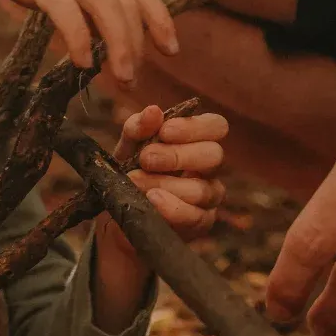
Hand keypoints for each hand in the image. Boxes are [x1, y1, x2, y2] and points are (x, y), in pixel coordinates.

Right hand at [0, 0, 176, 85]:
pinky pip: (64, 7)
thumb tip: (93, 35)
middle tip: (134, 80)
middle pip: (126, 2)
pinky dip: (79, 35)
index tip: (171, 49)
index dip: (159, 18)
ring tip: (121, 78)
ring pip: (105, 4)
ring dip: (119, 44)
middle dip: (138, 43)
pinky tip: (82, 62)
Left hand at [118, 103, 228, 240]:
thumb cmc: (130, 172)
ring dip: (165, 184)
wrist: (119, 213)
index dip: (195, 127)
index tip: (165, 131)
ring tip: (135, 182)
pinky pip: (195, 216)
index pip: (216, 126)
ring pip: (202, 189)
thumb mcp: (127, 148)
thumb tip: (153, 112)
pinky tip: (152, 201)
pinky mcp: (200, 223)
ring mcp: (208, 197)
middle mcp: (208, 168)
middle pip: (214, 156)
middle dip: (178, 156)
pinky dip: (171, 208)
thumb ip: (137, 129)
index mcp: (197, 142)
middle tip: (146, 158)